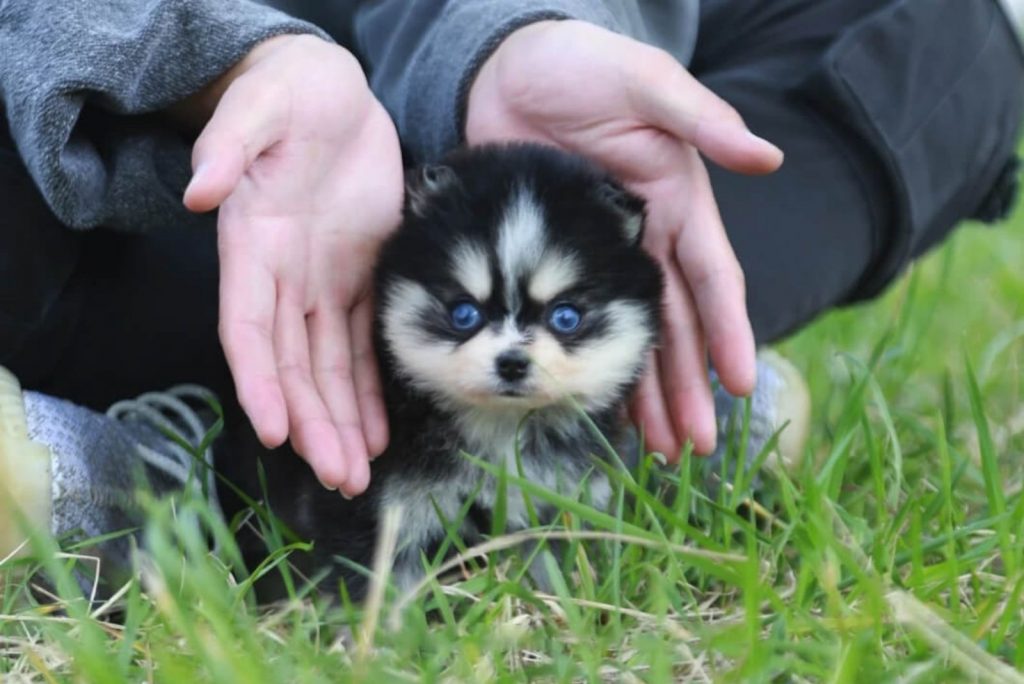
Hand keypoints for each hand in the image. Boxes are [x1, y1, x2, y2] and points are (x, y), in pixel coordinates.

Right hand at [181, 35, 403, 495]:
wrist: (330, 91)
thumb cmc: (289, 92)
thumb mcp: (259, 105)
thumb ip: (229, 144)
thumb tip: (200, 191)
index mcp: (253, 246)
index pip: (248, 328)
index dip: (260, 381)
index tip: (275, 432)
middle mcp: (283, 278)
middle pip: (292, 365)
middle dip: (313, 423)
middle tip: (338, 477)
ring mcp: (320, 283)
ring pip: (328, 367)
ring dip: (341, 421)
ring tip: (358, 473)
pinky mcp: (359, 279)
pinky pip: (363, 344)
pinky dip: (371, 389)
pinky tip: (379, 431)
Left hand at [466, 21, 782, 459]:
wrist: (505, 68)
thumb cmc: (582, 66)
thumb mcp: (644, 83)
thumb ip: (700, 119)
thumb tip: (768, 157)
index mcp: (677, 204)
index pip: (710, 280)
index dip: (727, 332)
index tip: (740, 385)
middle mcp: (647, 240)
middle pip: (675, 326)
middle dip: (687, 387)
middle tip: (693, 446)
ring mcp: (603, 257)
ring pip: (631, 337)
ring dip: (646, 393)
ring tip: (656, 448)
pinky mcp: (557, 263)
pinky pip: (577, 323)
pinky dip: (590, 364)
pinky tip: (597, 406)